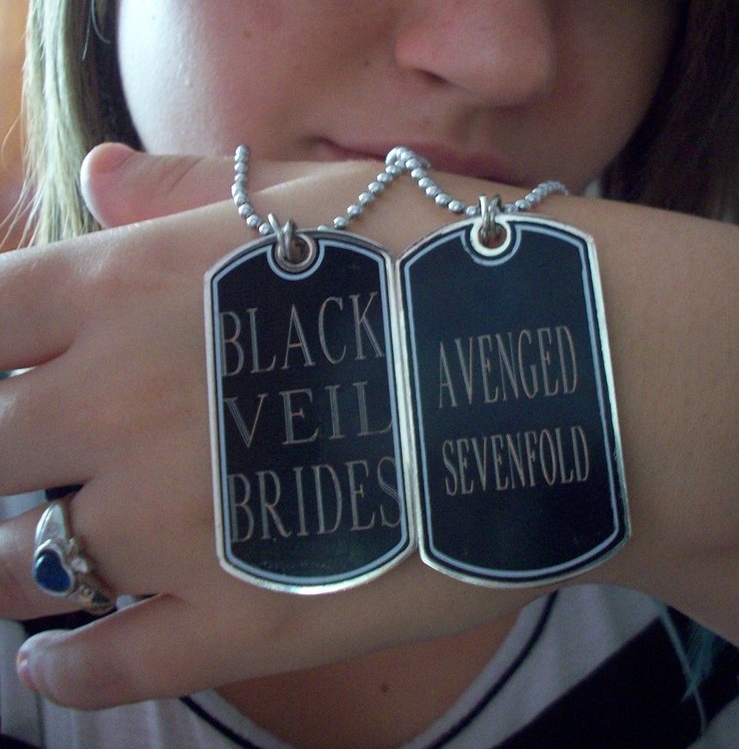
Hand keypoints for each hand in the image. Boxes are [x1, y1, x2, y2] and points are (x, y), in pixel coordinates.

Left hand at [1, 146, 532, 707]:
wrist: (574, 370)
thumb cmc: (448, 262)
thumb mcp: (316, 195)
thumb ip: (187, 189)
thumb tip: (88, 176)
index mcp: (136, 284)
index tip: (6, 375)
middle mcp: (127, 399)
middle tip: (29, 468)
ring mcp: (175, 525)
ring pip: (17, 568)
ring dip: (15, 566)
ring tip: (38, 562)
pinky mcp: (240, 623)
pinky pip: (99, 669)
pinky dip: (64, 670)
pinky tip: (62, 659)